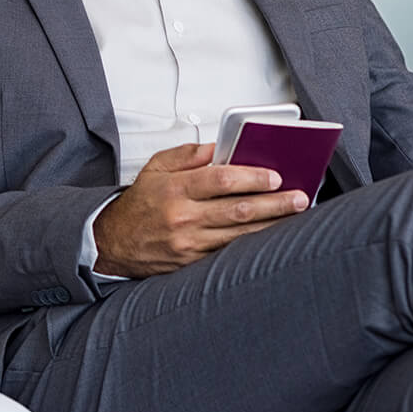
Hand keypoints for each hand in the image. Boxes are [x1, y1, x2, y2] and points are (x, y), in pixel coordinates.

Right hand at [90, 141, 308, 278]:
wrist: (112, 243)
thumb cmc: (137, 205)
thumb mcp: (156, 168)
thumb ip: (189, 155)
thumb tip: (221, 148)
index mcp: (174, 189)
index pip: (220, 179)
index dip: (251, 177)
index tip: (274, 175)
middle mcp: (183, 218)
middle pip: (238, 209)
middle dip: (275, 203)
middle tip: (299, 197)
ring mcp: (189, 244)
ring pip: (240, 234)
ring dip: (272, 224)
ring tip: (294, 215)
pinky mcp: (193, 263)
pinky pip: (230, 251)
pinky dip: (253, 243)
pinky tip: (271, 236)